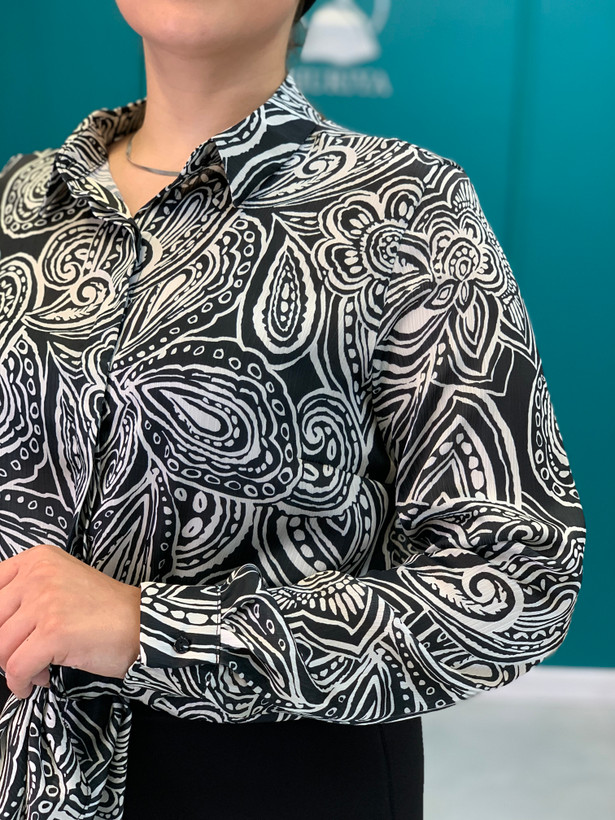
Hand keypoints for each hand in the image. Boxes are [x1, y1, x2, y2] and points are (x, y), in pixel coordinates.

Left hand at [0, 544, 140, 698]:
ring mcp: (45, 603)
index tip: (7, 632)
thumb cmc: (103, 608)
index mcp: (38, 559)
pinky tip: (37, 681)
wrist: (140, 623)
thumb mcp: (61, 582)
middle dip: (3, 646)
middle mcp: (38, 575)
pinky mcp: (53, 633)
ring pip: (0, 647)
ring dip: (13, 666)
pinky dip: (21, 683)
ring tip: (36, 668)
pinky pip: (16, 669)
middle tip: (23, 655)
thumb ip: (26, 592)